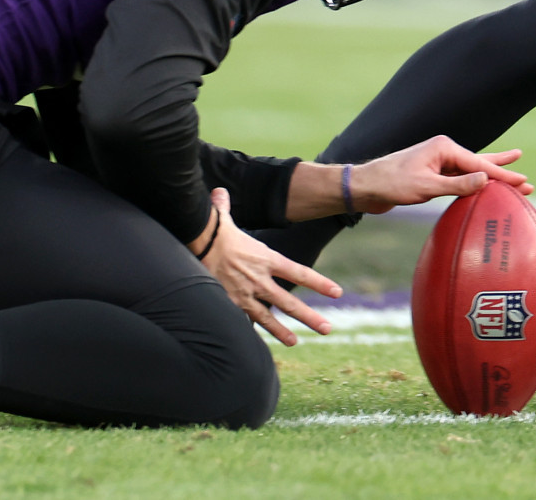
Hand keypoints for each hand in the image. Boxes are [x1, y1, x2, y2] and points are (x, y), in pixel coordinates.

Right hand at [196, 189, 340, 345]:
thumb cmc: (213, 229)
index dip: (320, 283)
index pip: (300, 273)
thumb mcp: (225, 217)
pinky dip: (248, 332)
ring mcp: (245, 294)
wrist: (198, 243)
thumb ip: (226, 207)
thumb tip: (219, 193)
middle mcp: (260, 279)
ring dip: (282, 331)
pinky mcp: (228, 303)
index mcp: (267, 259)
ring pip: (268, 317)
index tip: (337, 293)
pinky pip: (242, 320)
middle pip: (290, 302)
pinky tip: (252, 344)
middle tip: (327, 328)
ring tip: (294, 341)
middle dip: (310, 317)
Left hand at [289, 138, 530, 220]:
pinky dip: (474, 184)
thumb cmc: (391, 184)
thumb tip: (485, 179)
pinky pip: (460, 180)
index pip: (480, 164)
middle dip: (503, 173)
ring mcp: (438, 164)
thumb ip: (456, 184)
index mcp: (443, 148)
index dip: (503, 176)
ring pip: (471, 172)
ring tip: (515, 174)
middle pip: (480, 165)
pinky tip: (483, 184)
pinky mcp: (432, 176)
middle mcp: (443, 152)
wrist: (365, 187)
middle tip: (528, 181)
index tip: (524, 183)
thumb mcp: (425, 187)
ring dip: (491, 178)